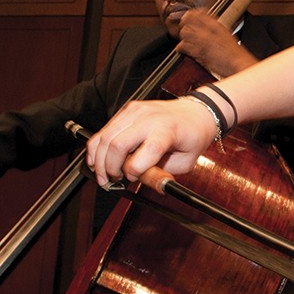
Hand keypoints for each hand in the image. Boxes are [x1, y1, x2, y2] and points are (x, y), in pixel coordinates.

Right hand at [85, 97, 216, 186]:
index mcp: (168, 130)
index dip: (134, 171)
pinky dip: (97, 147)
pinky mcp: (127, 110)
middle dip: (109, 168)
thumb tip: (139, 183)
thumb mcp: (185, 162)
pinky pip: (104, 130)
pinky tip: (98, 160)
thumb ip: (159, 173)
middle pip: (116, 145)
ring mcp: (136, 111)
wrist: (196, 112)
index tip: (134, 179)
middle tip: (113, 180)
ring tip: (104, 175)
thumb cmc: (192, 136)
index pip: (145, 151)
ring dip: (99, 160)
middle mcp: (149, 118)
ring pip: (105, 137)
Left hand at [175, 11, 257, 77]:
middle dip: (184, 25)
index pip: (198, 12)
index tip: (189, 19)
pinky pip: (183, 46)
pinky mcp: (198, 51)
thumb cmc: (235, 54)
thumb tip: (206, 28)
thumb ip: (215, 30)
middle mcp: (209, 30)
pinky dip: (181, 49)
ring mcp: (203, 40)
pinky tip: (185, 51)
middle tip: (185, 31)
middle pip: (188, 20)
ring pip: (184, 32)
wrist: (239, 64)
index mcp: (217, 25)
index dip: (191, 15)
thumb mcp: (227, 36)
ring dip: (183, 37)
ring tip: (187, 42)